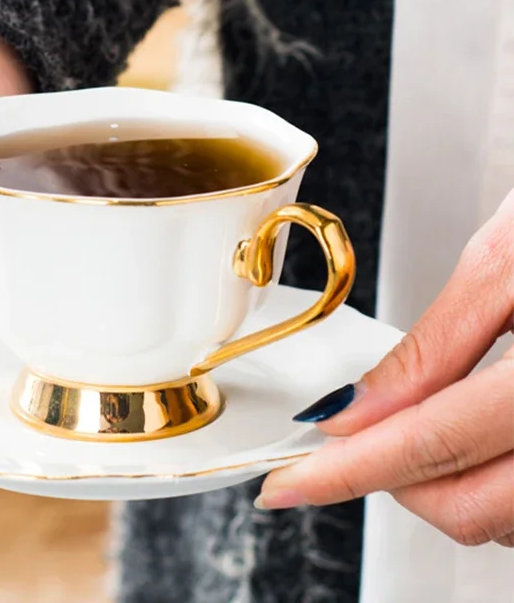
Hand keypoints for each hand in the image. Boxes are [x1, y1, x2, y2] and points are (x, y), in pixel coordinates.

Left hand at [255, 190, 513, 547]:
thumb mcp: (507, 263)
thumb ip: (435, 347)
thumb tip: (358, 408)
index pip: (433, 444)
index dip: (347, 473)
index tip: (288, 484)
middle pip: (470, 507)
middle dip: (391, 480)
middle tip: (352, 442)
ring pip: (508, 517)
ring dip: (445, 483)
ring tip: (414, 426)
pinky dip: (494, 478)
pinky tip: (474, 435)